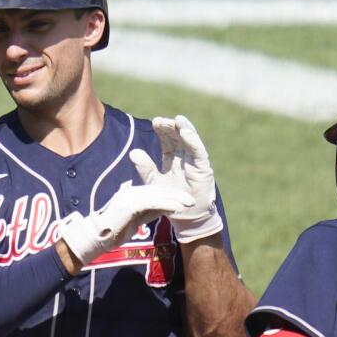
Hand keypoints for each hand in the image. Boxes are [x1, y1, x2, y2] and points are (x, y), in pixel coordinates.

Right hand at [56, 182, 192, 267]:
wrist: (95, 239)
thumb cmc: (113, 233)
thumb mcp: (135, 220)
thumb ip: (148, 212)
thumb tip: (165, 209)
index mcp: (131, 194)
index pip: (154, 192)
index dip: (171, 195)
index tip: (184, 201)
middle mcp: (130, 192)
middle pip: (157, 191)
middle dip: (176, 195)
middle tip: (191, 201)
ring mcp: (128, 197)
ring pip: (156, 195)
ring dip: (174, 199)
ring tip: (188, 204)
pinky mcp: (128, 205)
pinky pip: (151, 203)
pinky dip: (165, 204)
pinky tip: (177, 208)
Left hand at [130, 115, 222, 242]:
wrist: (186, 217)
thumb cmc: (170, 200)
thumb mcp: (154, 182)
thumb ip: (145, 168)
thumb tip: (132, 152)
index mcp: (172, 159)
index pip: (167, 140)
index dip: (162, 130)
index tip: (155, 122)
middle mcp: (184, 157)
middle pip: (178, 137)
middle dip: (171, 127)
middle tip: (161, 120)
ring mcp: (195, 162)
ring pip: (191, 140)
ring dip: (185, 129)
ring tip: (178, 119)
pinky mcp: (203, 168)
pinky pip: (199, 152)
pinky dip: (193, 141)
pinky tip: (186, 132)